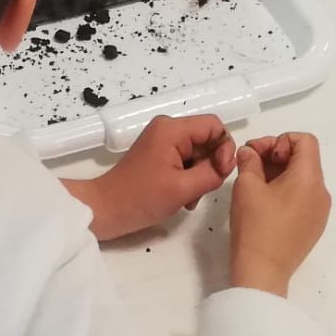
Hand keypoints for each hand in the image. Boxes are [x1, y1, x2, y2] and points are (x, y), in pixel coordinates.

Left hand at [74, 114, 236, 240]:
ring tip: (189, 199)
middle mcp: (168, 128)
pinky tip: (182, 198)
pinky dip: (189, 178)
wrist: (107, 209)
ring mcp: (162, 141)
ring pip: (198, 152)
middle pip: (206, 140)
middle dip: (210, 166)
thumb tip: (228, 163)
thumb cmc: (142, 198)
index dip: (224, 148)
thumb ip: (212, 173)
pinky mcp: (158, 154)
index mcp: (172, 129)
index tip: (221, 174)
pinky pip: (185, 160)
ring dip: (200, 176)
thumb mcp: (183, 188)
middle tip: (202, 192)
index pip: (214, 126)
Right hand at [228, 133, 330, 299]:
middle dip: (276, 154)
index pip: (305, 140)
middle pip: (304, 158)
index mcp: (310, 179)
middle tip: (250, 164)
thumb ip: (249, 159)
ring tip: (255, 182)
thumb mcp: (247, 184)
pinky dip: (286, 190)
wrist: (263, 272)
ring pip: (303, 177)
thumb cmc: (256, 225)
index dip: (280, 140)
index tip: (260, 155)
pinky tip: (265, 201)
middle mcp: (321, 193)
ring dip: (280, 172)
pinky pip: (303, 196)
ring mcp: (320, 212)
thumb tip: (250, 152)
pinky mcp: (313, 227)